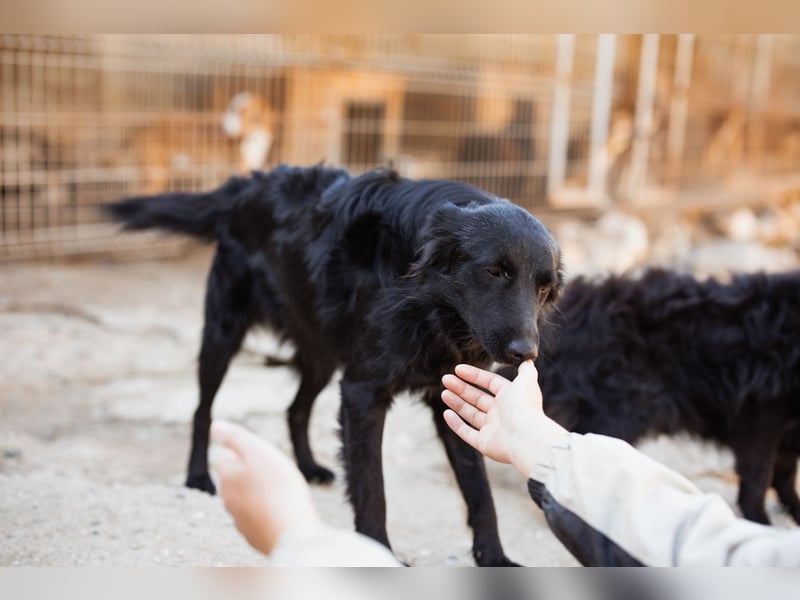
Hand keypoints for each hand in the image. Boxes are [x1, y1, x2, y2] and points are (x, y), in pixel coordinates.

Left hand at [211, 420, 319, 554]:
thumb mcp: (258, 452)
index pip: (224, 457)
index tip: (261, 454)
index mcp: (227, 475)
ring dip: (256, 494)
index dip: (242, 453)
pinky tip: (280, 511)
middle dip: (247, 474)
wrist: (290, 530)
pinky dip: (263, 513)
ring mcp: (238, 519)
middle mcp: (227, 498)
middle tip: (273, 471)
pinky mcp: (252, 535)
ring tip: (279, 491)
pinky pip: (255, 518)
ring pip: (243, 500)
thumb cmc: (278, 486)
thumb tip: (215, 426)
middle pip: (233, 479)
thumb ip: (235, 438)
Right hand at [441, 360, 566, 478]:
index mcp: (509, 397)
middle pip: (477, 397)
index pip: (489, 383)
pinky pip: (467, 432)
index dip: (474, 375)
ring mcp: (492, 429)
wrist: (526, 438)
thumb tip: (527, 358)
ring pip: (470, 413)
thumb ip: (526, 369)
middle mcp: (501, 413)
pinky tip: (446, 413)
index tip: (458, 369)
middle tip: (446, 379)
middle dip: (461, 388)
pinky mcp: (484, 443)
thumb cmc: (525, 408)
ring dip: (456, 403)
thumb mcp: (526, 381)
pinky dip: (456, 424)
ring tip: (444, 393)